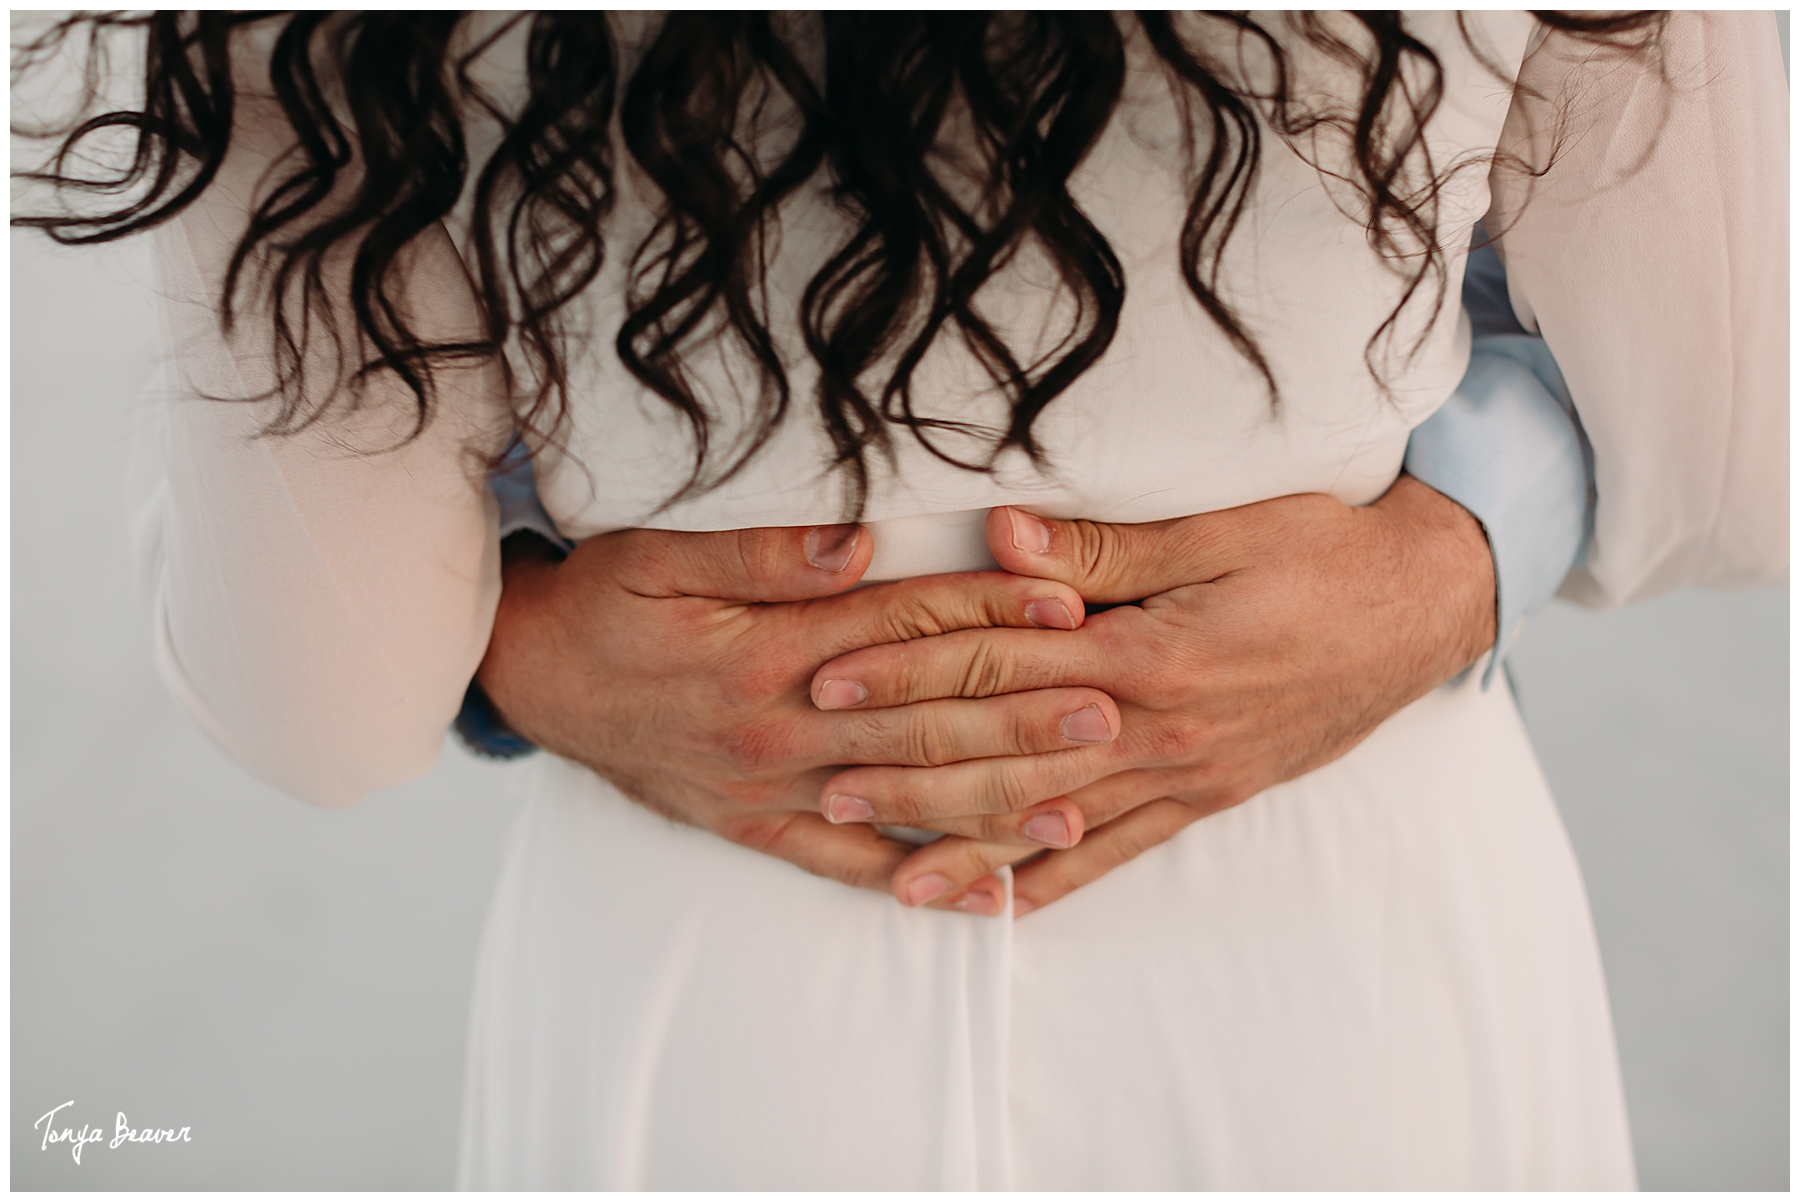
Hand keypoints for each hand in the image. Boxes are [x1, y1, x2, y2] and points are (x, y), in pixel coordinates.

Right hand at [476, 523, 1119, 893]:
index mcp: (768, 653)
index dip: (989, 611)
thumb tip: (857, 539)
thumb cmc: (608, 603)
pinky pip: (853, 865)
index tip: (1071, 599)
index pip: (903, 629)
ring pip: (904, 801)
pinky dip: (922, 880)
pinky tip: (989, 894)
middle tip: (1111, 711)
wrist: (538, 679)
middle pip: (924, 723)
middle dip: (1023, 717)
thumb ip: (764, 552)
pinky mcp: (762, 829)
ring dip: (995, 804)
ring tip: (1081, 806)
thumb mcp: (663, 552)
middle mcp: (783, 731)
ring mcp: (776, 790)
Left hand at [808, 474, 1496, 913]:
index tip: (831, 677)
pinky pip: (1119, 852)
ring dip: (966, 843)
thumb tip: (1003, 534)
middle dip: (909, 767)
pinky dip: (1057, 881)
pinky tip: (1004, 908)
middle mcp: (1156, 726)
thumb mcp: (1222, 529)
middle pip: (1007, 749)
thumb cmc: (1321, 553)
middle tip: (824, 781)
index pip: (1000, 658)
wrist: (1422, 609)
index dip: (909, 668)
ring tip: (890, 871)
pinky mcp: (1207, 796)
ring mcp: (1183, 773)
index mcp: (1147, 650)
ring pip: (1052, 818)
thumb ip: (1106, 545)